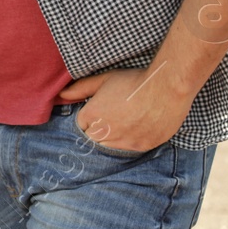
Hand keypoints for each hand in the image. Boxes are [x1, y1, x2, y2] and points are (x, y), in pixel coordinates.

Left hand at [59, 67, 193, 153]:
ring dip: (113, 137)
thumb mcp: (104, 80)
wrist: (166, 88)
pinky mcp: (140, 147)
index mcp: (92, 115)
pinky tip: (137, 126)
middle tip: (114, 115)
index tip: (101, 109)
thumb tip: (61, 95)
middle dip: (99, 128)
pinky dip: (130, 140)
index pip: (82, 125)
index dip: (91, 116)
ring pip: (109, 146)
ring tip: (126, 120)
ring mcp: (123, 142)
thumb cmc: (133, 81)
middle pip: (93, 137)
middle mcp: (105, 132)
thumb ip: (80, 89)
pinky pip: (128, 148)